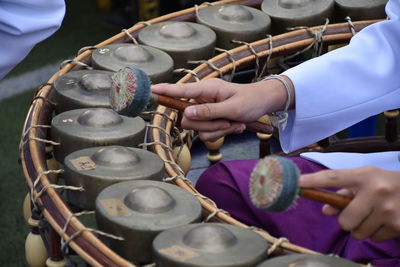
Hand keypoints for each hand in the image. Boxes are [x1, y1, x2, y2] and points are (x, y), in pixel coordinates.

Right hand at [151, 78, 291, 140]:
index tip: (150, 90)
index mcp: (206, 89)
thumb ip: (209, 111)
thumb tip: (186, 114)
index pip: (180, 90)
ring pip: (198, 129)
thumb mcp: (232, 107)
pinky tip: (235, 127)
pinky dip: (221, 134)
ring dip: (218, 130)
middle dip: (208, 125)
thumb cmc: (250, 101)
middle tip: (228, 122)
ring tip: (235, 124)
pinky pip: (206, 135)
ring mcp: (205, 112)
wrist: (263, 105)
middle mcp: (202, 100)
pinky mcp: (210, 121)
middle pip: (187, 119)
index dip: (165, 91)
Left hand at [300, 167, 399, 241]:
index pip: (334, 178)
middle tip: (357, 213)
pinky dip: (377, 233)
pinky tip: (385, 220)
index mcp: (365, 176)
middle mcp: (376, 192)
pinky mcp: (398, 226)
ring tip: (374, 215)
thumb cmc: (386, 184)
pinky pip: (374, 238)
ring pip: (358, 233)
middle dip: (347, 221)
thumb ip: (344, 193)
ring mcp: (388, 211)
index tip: (299, 183)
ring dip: (362, 228)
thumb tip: (325, 210)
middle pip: (344, 221)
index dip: (314, 180)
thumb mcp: (366, 180)